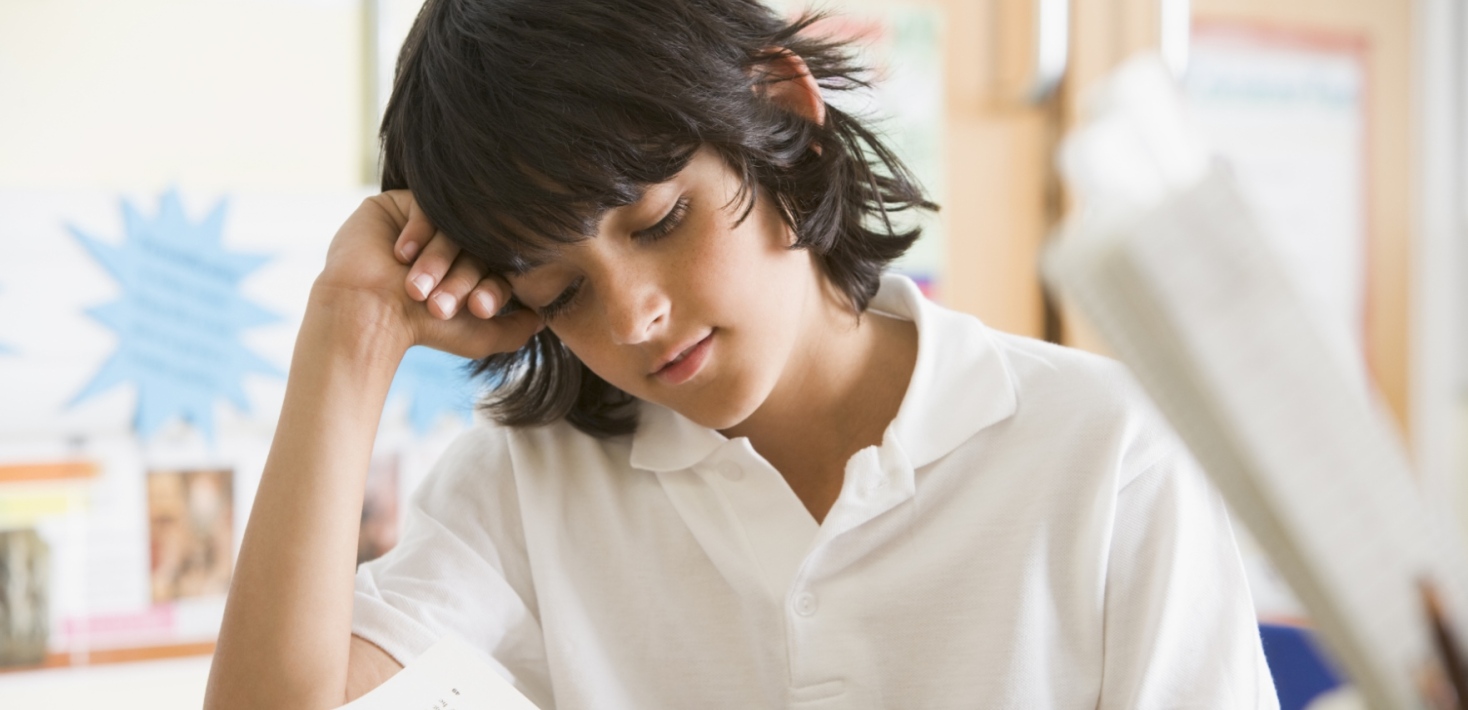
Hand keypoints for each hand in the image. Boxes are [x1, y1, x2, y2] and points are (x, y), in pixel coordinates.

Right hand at [312, 190, 541, 359]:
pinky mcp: (397, 204)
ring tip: (417, 290)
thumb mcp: (481, 336)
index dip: (491, 285)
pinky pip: (426, 205)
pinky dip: (420, 233)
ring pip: (452, 226)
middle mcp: (450, 240)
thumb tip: (544, 317)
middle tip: (443, 304)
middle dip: (461, 277)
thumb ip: (516, 329)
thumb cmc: (422, 330)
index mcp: (470, 264)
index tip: (477, 309)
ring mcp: (425, 220)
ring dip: (437, 261)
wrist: (368, 317)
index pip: (498, 262)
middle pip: (477, 243)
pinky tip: (401, 256)